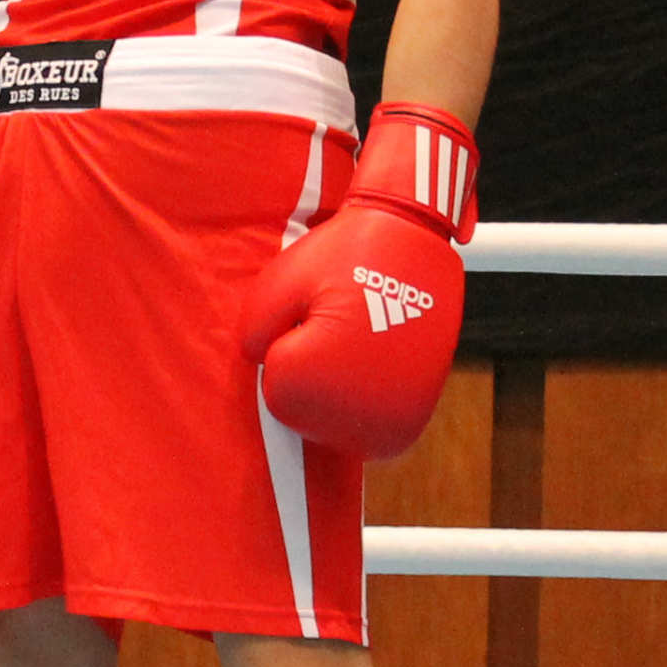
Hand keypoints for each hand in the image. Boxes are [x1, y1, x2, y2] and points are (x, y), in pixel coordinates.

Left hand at [244, 105, 474, 461]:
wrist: (415, 237)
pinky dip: (364, 399)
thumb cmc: (341, 255)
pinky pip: (364, 428)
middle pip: (302, 411)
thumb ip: (251, 334)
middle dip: (313, 368)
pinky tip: (375, 359)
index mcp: (308, 385)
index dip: (290, 341)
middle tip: (344, 320)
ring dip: (338, 386)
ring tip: (362, 336)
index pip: (274, 387)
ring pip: (332, 422)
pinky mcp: (410, 424)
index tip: (320, 311)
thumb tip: (263, 371)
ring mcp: (387, 426)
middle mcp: (352, 419)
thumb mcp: (276, 284)